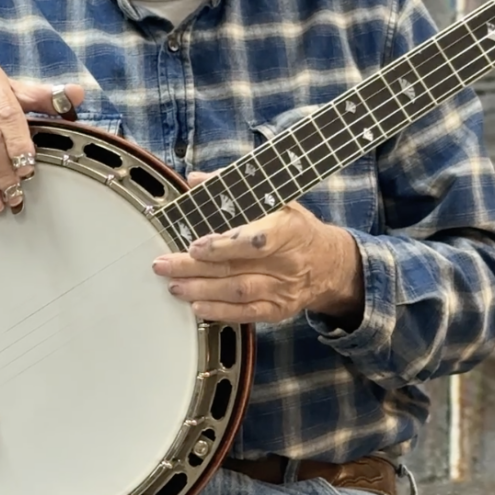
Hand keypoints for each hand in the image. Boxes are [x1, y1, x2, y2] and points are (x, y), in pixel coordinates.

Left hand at [152, 172, 363, 326]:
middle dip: (194, 268)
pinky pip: (246, 314)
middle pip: (236, 268)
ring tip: (174, 285)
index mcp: (288, 230)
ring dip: (201, 290)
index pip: (254, 242)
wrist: (330, 263)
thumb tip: (194, 180)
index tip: (194, 246)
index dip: (223, 246)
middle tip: (163, 264)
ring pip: (238, 293)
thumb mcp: (275, 199)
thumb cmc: (296, 227)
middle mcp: (287, 263)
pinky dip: (220, 313)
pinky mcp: (279, 310)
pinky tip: (197, 307)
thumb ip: (233, 188)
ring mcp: (283, 290)